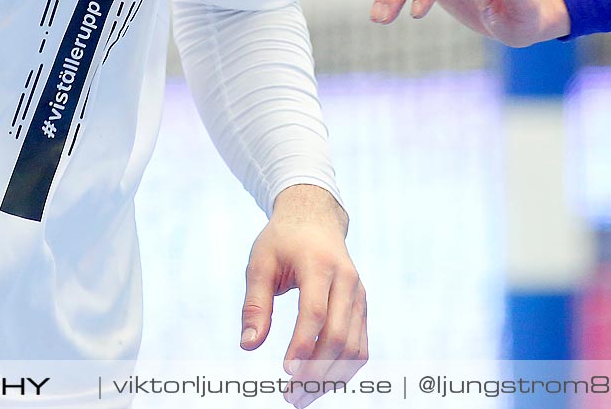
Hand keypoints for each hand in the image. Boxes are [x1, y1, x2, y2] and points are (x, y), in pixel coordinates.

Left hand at [240, 185, 367, 405]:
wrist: (315, 219)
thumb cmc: (282, 241)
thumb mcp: (260, 263)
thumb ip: (255, 304)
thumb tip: (248, 345)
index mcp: (319, 265)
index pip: (315, 312)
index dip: (302, 344)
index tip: (286, 372)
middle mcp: (347, 281)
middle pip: (338, 336)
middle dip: (315, 371)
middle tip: (291, 396)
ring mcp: (359, 295)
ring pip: (354, 347)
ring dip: (330, 378)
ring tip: (302, 397)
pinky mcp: (362, 307)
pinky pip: (360, 346)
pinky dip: (344, 369)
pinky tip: (321, 383)